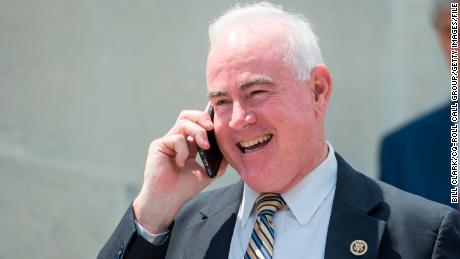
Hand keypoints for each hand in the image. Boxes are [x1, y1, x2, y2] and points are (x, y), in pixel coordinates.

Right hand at [132, 110, 227, 233]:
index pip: (196, 123)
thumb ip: (218, 162)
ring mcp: (167, 141)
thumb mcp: (207, 173)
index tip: (219, 125)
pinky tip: (181, 163)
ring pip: (184, 122)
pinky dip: (184, 150)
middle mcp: (177, 140)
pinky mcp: (158, 145)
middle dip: (202, 118)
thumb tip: (229, 151)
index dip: (207, 120)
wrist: (167, 200)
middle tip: (212, 128)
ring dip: (198, 132)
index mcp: (188, 144)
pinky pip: (177, 138)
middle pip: (187, 116)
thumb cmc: (183, 189)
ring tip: (204, 146)